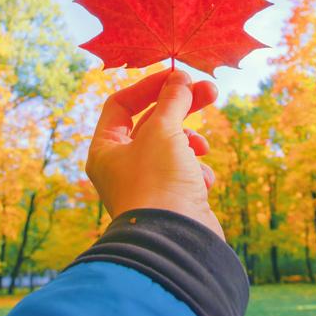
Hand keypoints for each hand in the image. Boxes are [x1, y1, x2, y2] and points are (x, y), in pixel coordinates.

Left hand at [85, 69, 222, 237]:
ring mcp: (147, 184)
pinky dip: (196, 172)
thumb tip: (180, 78)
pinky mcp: (171, 200)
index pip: (121, 105)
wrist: (175, 240)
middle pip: (151, 122)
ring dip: (190, 141)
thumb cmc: (158, 182)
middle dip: (181, 106)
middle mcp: (121, 166)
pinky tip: (201, 181)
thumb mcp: (164, 130)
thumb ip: (172, 100)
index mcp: (105, 149)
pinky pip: (185, 174)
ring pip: (171, 147)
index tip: (178, 75)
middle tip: (210, 89)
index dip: (149, 86)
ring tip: (202, 146)